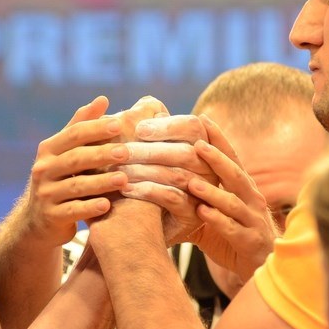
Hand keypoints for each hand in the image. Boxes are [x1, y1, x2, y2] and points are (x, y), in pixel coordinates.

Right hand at [16, 96, 130, 246]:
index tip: (119, 125)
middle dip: (101, 154)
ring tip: (124, 179)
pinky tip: (107, 205)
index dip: (96, 128)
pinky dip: (90, 208)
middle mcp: (43, 169)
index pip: (73, 133)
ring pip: (76, 185)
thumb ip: (82, 126)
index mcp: (49, 149)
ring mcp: (46, 194)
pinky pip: (72, 211)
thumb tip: (103, 98)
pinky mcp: (51, 216)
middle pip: (75, 158)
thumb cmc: (60, 178)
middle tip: (126, 152)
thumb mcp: (66, 152)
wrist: (38, 220)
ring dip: (101, 182)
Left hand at [118, 112, 217, 243]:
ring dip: (145, 171)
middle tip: (121, 152)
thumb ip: (148, 127)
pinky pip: (173, 199)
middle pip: (185, 153)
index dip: (167, 125)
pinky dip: (148, 191)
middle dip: (150, 151)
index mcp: (202, 145)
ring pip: (177, 175)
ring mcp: (205, 193)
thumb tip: (146, 101)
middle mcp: (210, 168)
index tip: (140, 129)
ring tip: (118, 171)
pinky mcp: (194, 216)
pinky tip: (125, 190)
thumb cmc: (144, 180)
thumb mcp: (147, 152)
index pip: (192, 127)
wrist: (145, 228)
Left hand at [181, 116, 276, 284]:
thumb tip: (163, 171)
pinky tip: (203, 213)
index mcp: (242, 187)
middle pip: (234, 174)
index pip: (231, 158)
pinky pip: (233, 229)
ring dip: (212, 191)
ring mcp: (252, 220)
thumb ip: (197, 192)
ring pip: (233, 202)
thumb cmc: (233, 234)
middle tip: (197, 145)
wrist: (262, 266)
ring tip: (192, 182)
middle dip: (216, 159)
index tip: (202, 119)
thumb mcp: (217, 209)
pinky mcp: (249, 241)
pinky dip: (218, 221)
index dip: (219, 139)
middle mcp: (251, 199)